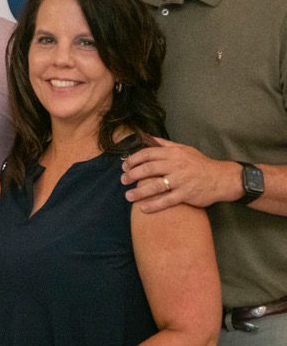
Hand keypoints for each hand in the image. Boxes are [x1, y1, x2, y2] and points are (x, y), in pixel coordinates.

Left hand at [122, 138, 240, 211]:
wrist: (222, 178)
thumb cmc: (200, 164)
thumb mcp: (185, 149)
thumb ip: (165, 144)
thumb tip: (148, 138)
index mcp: (174, 153)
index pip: (148, 154)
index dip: (133, 160)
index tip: (125, 166)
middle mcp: (176, 165)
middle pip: (148, 169)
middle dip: (132, 175)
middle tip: (123, 180)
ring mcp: (181, 181)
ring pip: (155, 186)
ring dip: (139, 192)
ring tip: (128, 195)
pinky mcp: (186, 194)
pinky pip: (166, 200)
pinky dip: (153, 205)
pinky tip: (143, 208)